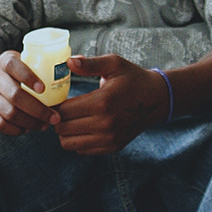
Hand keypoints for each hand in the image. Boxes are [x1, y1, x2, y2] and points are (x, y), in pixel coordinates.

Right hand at [0, 50, 62, 136]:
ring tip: (45, 125)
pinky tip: (29, 128)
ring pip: (9, 114)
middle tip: (55, 117)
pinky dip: (17, 129)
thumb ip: (40, 64)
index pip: (13, 67)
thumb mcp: (21, 59)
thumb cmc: (12, 70)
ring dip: (31, 122)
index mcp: (4, 62)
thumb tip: (73, 67)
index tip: (44, 89)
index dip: (28, 77)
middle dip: (38, 110)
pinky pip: (1, 125)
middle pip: (15, 96)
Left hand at [54, 55, 168, 154]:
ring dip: (65, 132)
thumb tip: (69, 61)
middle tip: (62, 109)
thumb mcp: (114, 64)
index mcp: (102, 102)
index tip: (57, 100)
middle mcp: (105, 124)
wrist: (156, 99)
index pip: (63, 111)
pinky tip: (83, 127)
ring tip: (71, 119)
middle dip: (58, 118)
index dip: (55, 105)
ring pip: (68, 143)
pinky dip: (77, 140)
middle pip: (62, 128)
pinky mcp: (112, 147)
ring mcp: (109, 139)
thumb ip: (90, 64)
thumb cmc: (132, 78)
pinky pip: (81, 150)